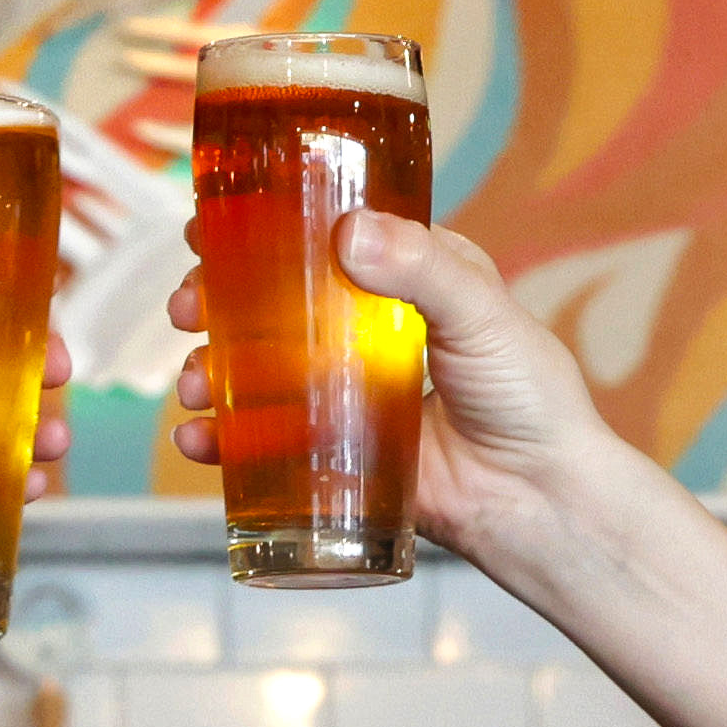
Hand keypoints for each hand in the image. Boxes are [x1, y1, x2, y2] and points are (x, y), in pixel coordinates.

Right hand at [164, 210, 642, 566]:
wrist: (540, 504)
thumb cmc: (531, 400)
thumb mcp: (483, 316)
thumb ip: (424, 271)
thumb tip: (352, 232)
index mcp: (407, 275)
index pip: (322, 234)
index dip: (260, 225)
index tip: (208, 222)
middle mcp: (367, 327)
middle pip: (270, 301)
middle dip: (213, 301)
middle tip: (186, 308)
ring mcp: (346, 391)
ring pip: (256, 369)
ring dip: (208, 370)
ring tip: (194, 384)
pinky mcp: (335, 451)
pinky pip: (265, 441)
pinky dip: (222, 440)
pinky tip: (199, 441)